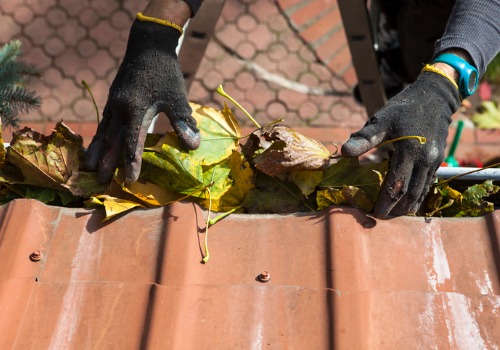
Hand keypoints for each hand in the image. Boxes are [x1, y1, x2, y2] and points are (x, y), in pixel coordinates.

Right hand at [85, 19, 199, 183]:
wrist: (148, 46)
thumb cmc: (165, 73)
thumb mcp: (177, 98)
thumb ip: (183, 122)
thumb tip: (194, 146)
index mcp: (135, 109)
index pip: (132, 142)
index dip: (131, 162)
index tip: (130, 180)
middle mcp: (119, 109)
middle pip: (112, 140)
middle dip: (107, 162)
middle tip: (100, 182)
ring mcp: (113, 104)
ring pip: (103, 132)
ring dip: (97, 150)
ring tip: (88, 167)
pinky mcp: (112, 101)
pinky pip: (103, 123)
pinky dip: (99, 137)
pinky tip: (96, 145)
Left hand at [342, 71, 459, 217]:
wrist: (434, 97)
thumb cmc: (403, 108)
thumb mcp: (381, 120)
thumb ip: (364, 139)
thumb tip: (344, 153)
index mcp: (409, 150)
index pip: (396, 185)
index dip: (385, 202)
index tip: (373, 213)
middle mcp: (425, 159)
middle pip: (410, 194)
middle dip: (396, 210)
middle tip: (380, 218)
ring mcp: (434, 161)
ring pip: (421, 192)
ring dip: (407, 206)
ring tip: (392, 215)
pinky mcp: (437, 161)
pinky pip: (427, 184)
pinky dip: (417, 196)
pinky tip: (407, 202)